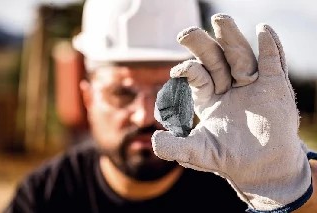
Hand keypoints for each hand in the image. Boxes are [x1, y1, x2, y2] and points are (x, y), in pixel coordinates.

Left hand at [152, 13, 311, 211]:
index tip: (176, 71)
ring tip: (219, 19)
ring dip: (231, 38)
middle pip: (214, 60)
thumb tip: (154, 139)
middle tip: (185, 34)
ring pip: (240, 56)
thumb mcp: (199, 153)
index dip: (188, 71)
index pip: (197, 76)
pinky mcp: (274, 85)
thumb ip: (175, 148)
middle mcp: (227, 86)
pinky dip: (271, 46)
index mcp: (208, 97)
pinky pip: (273, 61)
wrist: (262, 167)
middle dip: (201, 46)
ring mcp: (251, 84)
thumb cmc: (229, 157)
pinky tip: (264, 30)